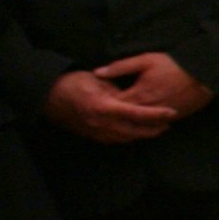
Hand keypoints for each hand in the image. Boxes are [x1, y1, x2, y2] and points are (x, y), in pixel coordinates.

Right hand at [46, 67, 178, 143]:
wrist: (47, 97)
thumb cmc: (71, 83)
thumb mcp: (97, 79)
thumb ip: (118, 90)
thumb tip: (133, 98)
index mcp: (104, 107)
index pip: (137, 113)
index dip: (156, 114)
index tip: (171, 112)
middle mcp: (101, 124)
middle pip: (135, 131)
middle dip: (154, 128)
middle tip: (169, 122)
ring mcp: (96, 132)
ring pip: (127, 138)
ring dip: (143, 134)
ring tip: (158, 128)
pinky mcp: (92, 136)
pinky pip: (115, 140)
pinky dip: (129, 136)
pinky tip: (137, 132)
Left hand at [97, 52, 212, 117]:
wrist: (203, 74)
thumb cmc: (173, 64)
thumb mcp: (144, 60)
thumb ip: (120, 67)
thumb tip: (98, 73)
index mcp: (139, 94)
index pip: (114, 106)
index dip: (103, 106)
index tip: (94, 104)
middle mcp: (148, 109)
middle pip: (124, 119)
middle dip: (113, 119)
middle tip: (101, 118)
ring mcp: (160, 116)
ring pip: (139, 126)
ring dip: (127, 126)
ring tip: (115, 125)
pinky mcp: (172, 118)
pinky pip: (154, 126)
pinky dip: (143, 127)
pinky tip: (136, 126)